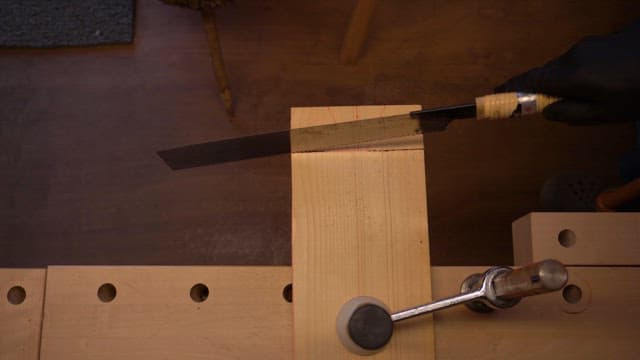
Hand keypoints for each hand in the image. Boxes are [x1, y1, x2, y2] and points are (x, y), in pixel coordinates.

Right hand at [496, 21, 639, 123]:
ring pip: (563, 67)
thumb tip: (546, 111)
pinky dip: (577, 74)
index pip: (530, 81)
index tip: (495, 95)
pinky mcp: (601, 41)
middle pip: (545, 73)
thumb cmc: (638, 93)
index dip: (511, 88)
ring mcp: (588, 45)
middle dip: (539, 89)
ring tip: (580, 99)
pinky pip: (579, 60)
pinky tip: (597, 84)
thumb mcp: (604, 114)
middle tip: (538, 106)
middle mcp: (573, 55)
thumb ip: (570, 114)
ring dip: (562, 82)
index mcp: (571, 75)